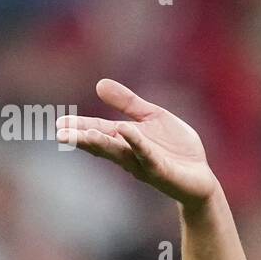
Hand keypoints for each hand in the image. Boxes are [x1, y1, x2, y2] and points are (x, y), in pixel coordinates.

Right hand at [56, 79, 219, 207]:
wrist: (201, 176)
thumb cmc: (176, 148)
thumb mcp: (152, 117)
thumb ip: (128, 103)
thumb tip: (99, 83)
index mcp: (126, 140)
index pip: (99, 131)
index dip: (80, 128)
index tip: (59, 123)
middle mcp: (131, 154)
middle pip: (103, 144)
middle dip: (82, 139)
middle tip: (60, 134)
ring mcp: (145, 164)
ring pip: (120, 152)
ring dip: (101, 144)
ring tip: (82, 136)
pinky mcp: (162, 171)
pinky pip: (148, 155)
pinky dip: (136, 143)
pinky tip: (125, 131)